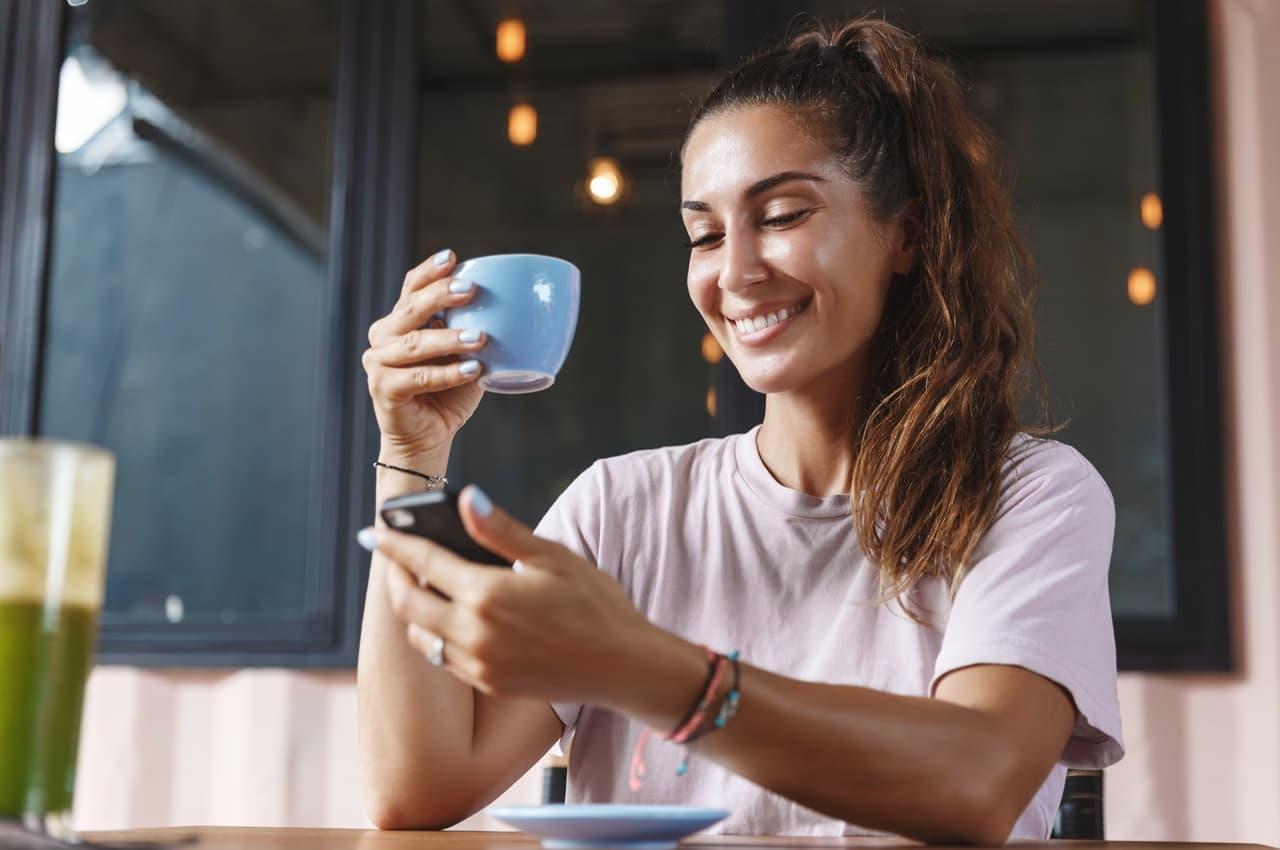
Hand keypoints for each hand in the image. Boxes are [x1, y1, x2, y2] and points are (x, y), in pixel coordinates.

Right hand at [363, 249, 487, 458]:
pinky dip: (448, 374)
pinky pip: (419, 377)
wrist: (429, 436)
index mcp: (400, 321)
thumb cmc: (449, 393)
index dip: (430, 272)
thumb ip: (473, 331)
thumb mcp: (464, 356)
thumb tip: (513, 311)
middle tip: (471, 289)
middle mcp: (384, 336)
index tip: (452, 258)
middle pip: (411, 308)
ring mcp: (379, 362)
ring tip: (480, 339)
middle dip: (440, 295)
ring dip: (449, 338)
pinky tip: (473, 370)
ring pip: (415, 343)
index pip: (412, 288)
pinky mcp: (383, 389)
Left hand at [369, 485, 654, 703]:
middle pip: (408, 602)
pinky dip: (435, 635)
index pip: (424, 561)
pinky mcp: (488, 684)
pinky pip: (443, 658)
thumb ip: (502, 530)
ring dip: (413, 608)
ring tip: (422, 586)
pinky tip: (451, 619)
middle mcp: (474, 633)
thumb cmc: (595, 604)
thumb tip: (466, 498)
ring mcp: (478, 664)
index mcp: (487, 594)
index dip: (395, 543)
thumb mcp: (552, 557)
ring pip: (421, 634)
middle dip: (395, 576)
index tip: (373, 530)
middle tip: (394, 557)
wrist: (623, 666)